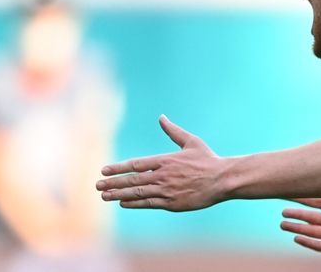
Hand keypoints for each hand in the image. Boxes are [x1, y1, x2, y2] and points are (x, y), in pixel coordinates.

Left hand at [95, 115, 224, 210]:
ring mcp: (167, 191)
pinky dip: (135, 203)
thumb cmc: (208, 160)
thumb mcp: (191, 142)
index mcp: (166, 160)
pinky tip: (123, 203)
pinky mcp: (172, 204)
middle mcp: (163, 176)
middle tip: (97, 185)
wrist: (222, 180)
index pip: (136, 164)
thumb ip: (174, 131)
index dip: (118, 168)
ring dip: (119, 194)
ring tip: (105, 196)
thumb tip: (162, 117)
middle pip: (132, 180)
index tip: (104, 170)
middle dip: (113, 182)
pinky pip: (149, 204)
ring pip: (138, 193)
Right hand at [280, 194, 320, 256]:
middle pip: (309, 216)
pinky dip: (308, 242)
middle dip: (295, 214)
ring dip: (297, 228)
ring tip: (283, 225)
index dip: (299, 197)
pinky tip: (296, 239)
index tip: (286, 190)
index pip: (313, 200)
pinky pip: (319, 245)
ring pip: (311, 231)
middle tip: (282, 212)